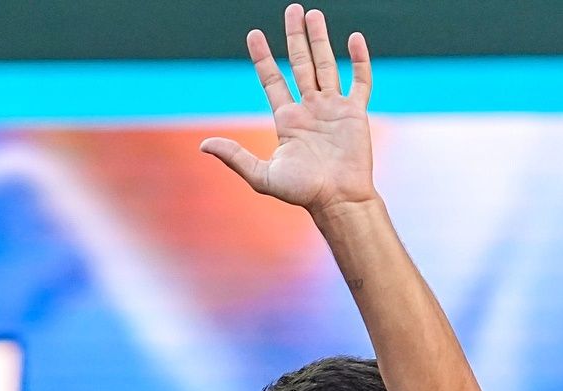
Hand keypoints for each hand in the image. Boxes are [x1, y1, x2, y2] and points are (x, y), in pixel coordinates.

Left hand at [200, 5, 376, 215]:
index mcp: (287, 120)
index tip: (254, 35)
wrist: (338, 200)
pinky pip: (359, 81)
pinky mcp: (355, 113)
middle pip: (300, 64)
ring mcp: (333, 109)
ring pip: (326, 65)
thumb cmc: (302, 193)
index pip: (272, 80)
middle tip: (292, 10)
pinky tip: (353, 39)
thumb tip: (203, 145)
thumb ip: (235, 157)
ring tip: (314, 14)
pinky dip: (358, 60)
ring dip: (320, 40)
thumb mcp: (262, 176)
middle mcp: (309, 109)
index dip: (263, 58)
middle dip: (295, 37)